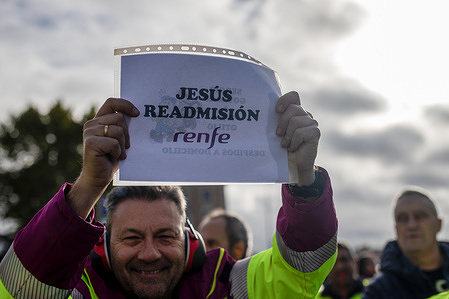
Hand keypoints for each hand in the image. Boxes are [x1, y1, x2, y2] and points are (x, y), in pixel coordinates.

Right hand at [68, 98, 139, 217]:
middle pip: (119, 118)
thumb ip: (121, 126)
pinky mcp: (90, 143)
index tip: (137, 113)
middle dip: (127, 134)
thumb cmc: (111, 158)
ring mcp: (89, 133)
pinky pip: (114, 143)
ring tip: (117, 153)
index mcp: (99, 120)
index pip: (111, 102)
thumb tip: (138, 115)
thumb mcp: (118, 139)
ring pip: (118, 130)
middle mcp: (91, 124)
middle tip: (125, 146)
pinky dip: (117, 152)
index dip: (125, 105)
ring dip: (122, 145)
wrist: (98, 178)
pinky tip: (112, 158)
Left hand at [276, 91, 319, 185]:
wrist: (293, 166)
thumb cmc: (282, 149)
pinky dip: (293, 142)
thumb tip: (259, 114)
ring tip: (285, 144)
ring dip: (287, 135)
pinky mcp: (315, 133)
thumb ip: (274, 122)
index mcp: (295, 112)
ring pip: (296, 121)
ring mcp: (312, 123)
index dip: (285, 100)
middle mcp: (305, 115)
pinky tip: (293, 147)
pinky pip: (300, 132)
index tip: (276, 111)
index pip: (293, 96)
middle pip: (293, 108)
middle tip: (278, 134)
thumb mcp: (276, 133)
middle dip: (282, 122)